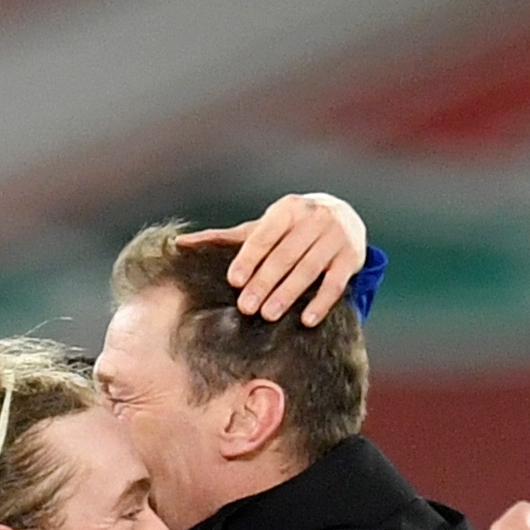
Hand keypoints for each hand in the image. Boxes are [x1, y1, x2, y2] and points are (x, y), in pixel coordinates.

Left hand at [179, 192, 370, 323]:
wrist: (342, 218)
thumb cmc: (289, 229)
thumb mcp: (261, 228)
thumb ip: (224, 238)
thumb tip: (179, 244)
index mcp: (288, 209)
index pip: (265, 234)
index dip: (249, 258)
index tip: (234, 281)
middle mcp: (314, 219)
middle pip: (285, 255)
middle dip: (265, 282)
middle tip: (246, 307)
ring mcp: (336, 238)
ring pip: (309, 269)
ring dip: (288, 293)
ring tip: (268, 316)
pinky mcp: (351, 258)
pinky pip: (335, 284)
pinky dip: (322, 302)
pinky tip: (306, 320)